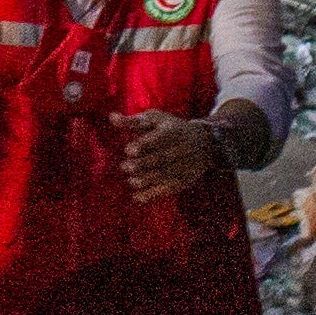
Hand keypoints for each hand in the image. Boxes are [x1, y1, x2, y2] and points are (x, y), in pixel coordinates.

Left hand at [116, 109, 231, 201]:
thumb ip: (132, 122)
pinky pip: (167, 189)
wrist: (204, 143)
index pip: (159, 138)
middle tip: (125, 166)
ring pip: (164, 175)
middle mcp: (181, 149)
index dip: (144, 144)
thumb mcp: (154, 120)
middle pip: (161, 159)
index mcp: (172, 131)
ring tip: (131, 180)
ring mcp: (183, 166)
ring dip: (146, 180)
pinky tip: (137, 196)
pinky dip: (152, 194)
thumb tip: (111, 117)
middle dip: (141, 164)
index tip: (129, 150)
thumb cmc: (170, 128)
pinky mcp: (183, 181)